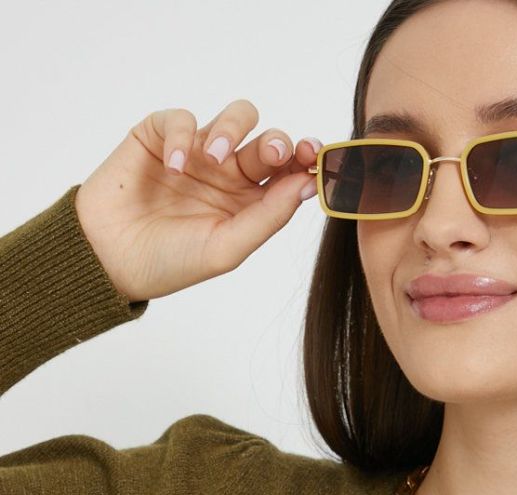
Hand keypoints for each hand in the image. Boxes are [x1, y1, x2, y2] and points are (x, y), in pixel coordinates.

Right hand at [74, 99, 321, 302]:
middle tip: (276, 152)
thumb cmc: (169, 261)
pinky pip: (181, 119)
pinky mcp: (161, 136)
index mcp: (250, 203)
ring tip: (215, 158)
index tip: (314, 161)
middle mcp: (230, 174)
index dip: (305, 163)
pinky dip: (181, 137)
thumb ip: (268, 218)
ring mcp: (198, 152)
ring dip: (232, 130)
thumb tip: (307, 186)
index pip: (288, 174)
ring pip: (235, 118)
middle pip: (268, 142)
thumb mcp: (226, 247)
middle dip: (278, 142)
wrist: (109, 259)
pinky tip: (173, 167)